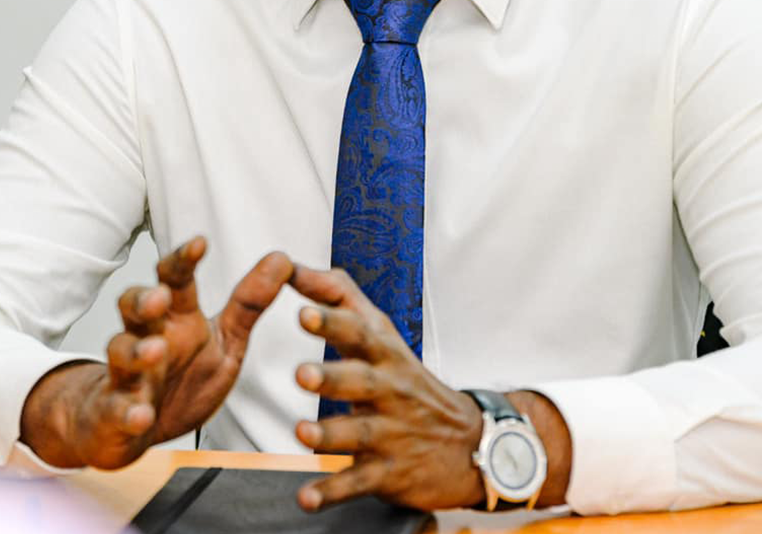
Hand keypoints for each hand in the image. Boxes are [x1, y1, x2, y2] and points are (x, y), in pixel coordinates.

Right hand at [20, 237, 292, 469]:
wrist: (132, 429)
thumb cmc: (180, 380)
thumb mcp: (224, 342)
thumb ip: (249, 304)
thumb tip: (281, 258)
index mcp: (176, 319)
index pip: (174, 280)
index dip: (183, 261)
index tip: (200, 244)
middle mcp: (146, 338)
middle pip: (133, 306)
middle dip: (143, 299)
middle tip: (160, 297)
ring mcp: (128, 376)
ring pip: (121, 353)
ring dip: (137, 352)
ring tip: (155, 352)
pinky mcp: (117, 415)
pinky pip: (118, 411)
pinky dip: (129, 412)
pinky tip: (141, 415)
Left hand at [287, 264, 485, 511]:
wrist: (472, 444)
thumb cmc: (410, 383)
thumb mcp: (384, 335)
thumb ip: (338, 298)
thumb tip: (289, 264)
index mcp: (385, 356)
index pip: (360, 333)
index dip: (332, 322)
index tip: (303, 311)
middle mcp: (390, 393)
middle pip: (361, 382)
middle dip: (332, 377)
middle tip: (302, 373)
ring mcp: (392, 434)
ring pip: (359, 435)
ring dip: (330, 435)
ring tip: (303, 434)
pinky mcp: (390, 473)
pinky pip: (358, 483)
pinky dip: (332, 492)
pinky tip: (306, 498)